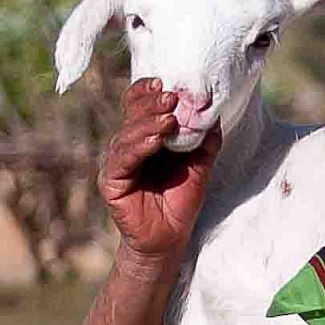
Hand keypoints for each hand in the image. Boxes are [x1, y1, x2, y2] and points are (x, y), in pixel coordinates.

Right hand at [98, 80, 220, 264]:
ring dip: (149, 124)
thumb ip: (204, 142)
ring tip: (168, 118)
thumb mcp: (198, 168)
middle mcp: (127, 146)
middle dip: (152, 104)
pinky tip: (155, 142)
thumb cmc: (180, 203)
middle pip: (132, 115)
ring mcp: (116, 162)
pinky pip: (123, 159)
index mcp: (144, 137)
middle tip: (172, 98)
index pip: (138, 105)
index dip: (148, 92)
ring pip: (128, 134)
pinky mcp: (111, 180)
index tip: (167, 84)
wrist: (169, 240)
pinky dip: (139, 147)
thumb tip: (214, 114)